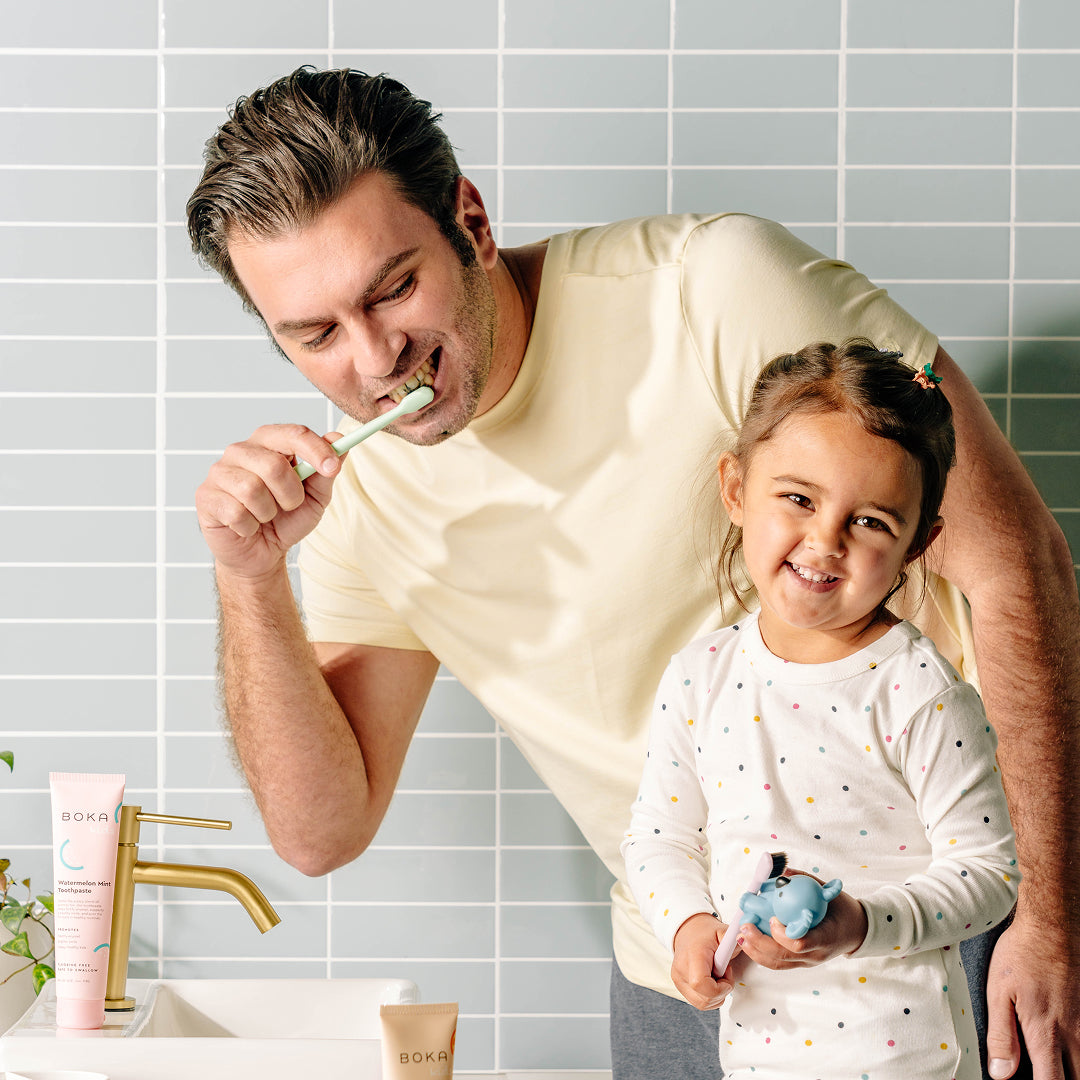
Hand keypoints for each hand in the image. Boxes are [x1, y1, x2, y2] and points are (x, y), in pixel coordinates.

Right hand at [195, 425, 345, 579]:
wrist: (262, 553)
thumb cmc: (287, 520)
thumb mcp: (315, 498)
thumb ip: (326, 471)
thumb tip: (338, 439)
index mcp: (270, 442)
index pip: (293, 433)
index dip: (315, 449)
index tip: (331, 468)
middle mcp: (241, 450)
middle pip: (274, 465)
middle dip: (291, 495)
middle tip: (289, 506)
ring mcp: (219, 472)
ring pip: (252, 489)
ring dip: (268, 512)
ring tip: (265, 516)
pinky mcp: (206, 496)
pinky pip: (236, 512)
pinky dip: (250, 526)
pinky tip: (247, 525)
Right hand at [671, 913, 742, 1009]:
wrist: (688, 932)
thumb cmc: (704, 933)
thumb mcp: (722, 932)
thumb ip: (733, 939)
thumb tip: (744, 941)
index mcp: (692, 955)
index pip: (700, 983)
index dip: (719, 987)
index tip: (727, 973)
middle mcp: (681, 970)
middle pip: (704, 999)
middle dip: (721, 991)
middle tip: (724, 973)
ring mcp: (678, 980)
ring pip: (703, 1004)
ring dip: (716, 995)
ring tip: (717, 976)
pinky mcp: (680, 987)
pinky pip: (699, 1002)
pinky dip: (709, 996)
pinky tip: (711, 981)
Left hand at [736, 877, 867, 970]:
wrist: (857, 931)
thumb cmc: (841, 909)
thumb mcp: (829, 891)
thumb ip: (805, 881)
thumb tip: (781, 871)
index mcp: (826, 937)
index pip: (801, 943)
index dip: (783, 935)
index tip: (772, 919)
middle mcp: (816, 954)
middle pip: (784, 955)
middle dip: (760, 942)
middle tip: (745, 925)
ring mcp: (808, 961)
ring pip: (778, 963)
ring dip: (756, 950)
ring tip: (741, 934)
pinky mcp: (801, 963)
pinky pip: (778, 963)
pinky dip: (761, 955)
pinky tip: (748, 942)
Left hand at [985, 912, 1079, 1078]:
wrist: (1054, 925)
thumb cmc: (1021, 955)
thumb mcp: (998, 992)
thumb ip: (1002, 1036)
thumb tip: (1000, 1075)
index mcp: (1045, 1034)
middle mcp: (1074, 1036)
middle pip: (1076, 1079)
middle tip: (1043, 1071)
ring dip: (1073, 1070)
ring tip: (1054, 1062)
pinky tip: (1068, 1047)